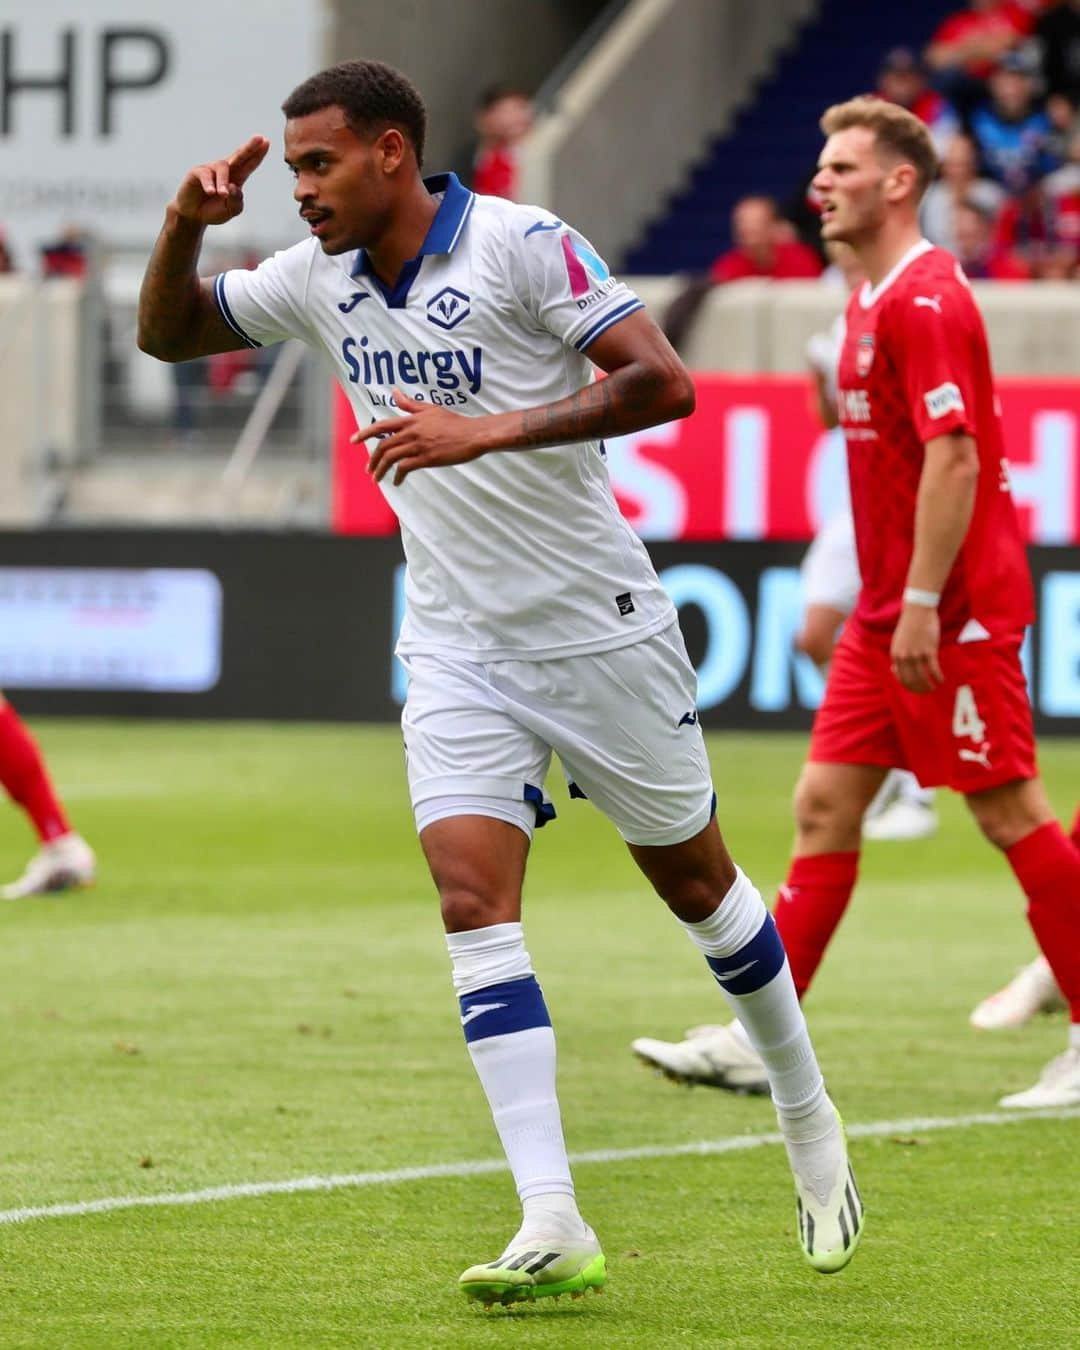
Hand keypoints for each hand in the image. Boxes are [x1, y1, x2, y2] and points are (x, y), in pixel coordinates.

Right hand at [171, 136, 269, 227]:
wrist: (193, 215)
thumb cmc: (213, 210)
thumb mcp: (231, 210)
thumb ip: (237, 201)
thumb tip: (234, 187)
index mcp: (237, 178)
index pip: (249, 164)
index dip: (258, 154)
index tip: (266, 142)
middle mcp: (225, 170)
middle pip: (239, 156)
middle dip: (250, 147)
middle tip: (259, 138)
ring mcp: (211, 169)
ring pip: (223, 167)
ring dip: (224, 181)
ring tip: (223, 194)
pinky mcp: (197, 173)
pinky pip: (205, 175)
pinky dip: (209, 184)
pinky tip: (211, 192)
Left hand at [357, 388, 489, 485]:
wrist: (473, 435)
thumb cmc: (454, 422)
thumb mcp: (431, 409)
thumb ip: (410, 404)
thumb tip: (394, 392)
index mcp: (411, 420)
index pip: (382, 425)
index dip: (365, 433)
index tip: (353, 440)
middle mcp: (412, 432)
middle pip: (383, 445)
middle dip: (372, 459)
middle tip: (369, 470)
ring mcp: (419, 445)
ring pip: (391, 458)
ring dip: (381, 470)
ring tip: (377, 479)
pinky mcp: (427, 458)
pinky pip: (405, 468)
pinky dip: (397, 476)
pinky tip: (397, 481)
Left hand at [890, 603, 942, 693]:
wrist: (917, 610)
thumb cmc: (909, 625)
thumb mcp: (898, 641)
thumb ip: (897, 656)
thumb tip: (895, 669)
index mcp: (895, 654)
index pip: (900, 677)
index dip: (908, 685)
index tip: (915, 688)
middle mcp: (904, 656)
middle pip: (911, 680)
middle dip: (918, 689)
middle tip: (926, 691)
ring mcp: (916, 654)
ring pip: (922, 677)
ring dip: (928, 686)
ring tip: (933, 688)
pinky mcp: (928, 650)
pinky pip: (933, 669)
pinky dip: (937, 677)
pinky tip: (941, 680)